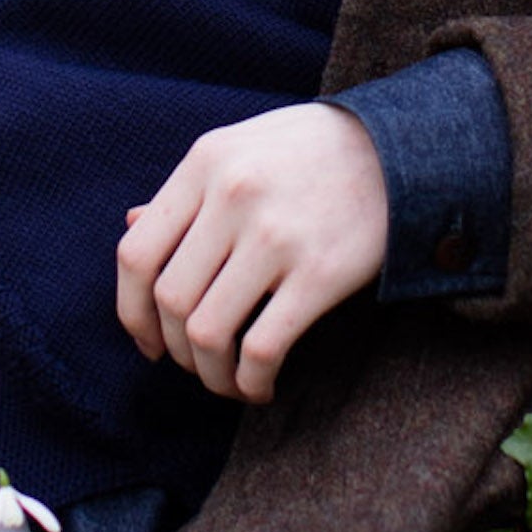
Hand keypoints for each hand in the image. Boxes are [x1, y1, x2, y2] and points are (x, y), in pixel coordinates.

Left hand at [116, 102, 387, 405]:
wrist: (401, 145)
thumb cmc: (311, 150)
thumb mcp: (240, 148)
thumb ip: (186, 191)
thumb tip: (129, 225)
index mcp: (204, 162)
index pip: (135, 254)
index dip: (131, 311)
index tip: (147, 341)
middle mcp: (232, 195)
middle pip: (170, 301)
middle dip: (174, 350)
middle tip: (194, 364)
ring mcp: (275, 235)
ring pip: (207, 332)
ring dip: (209, 374)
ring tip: (226, 380)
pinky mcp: (320, 272)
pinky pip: (263, 347)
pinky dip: (251, 381)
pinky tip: (260, 386)